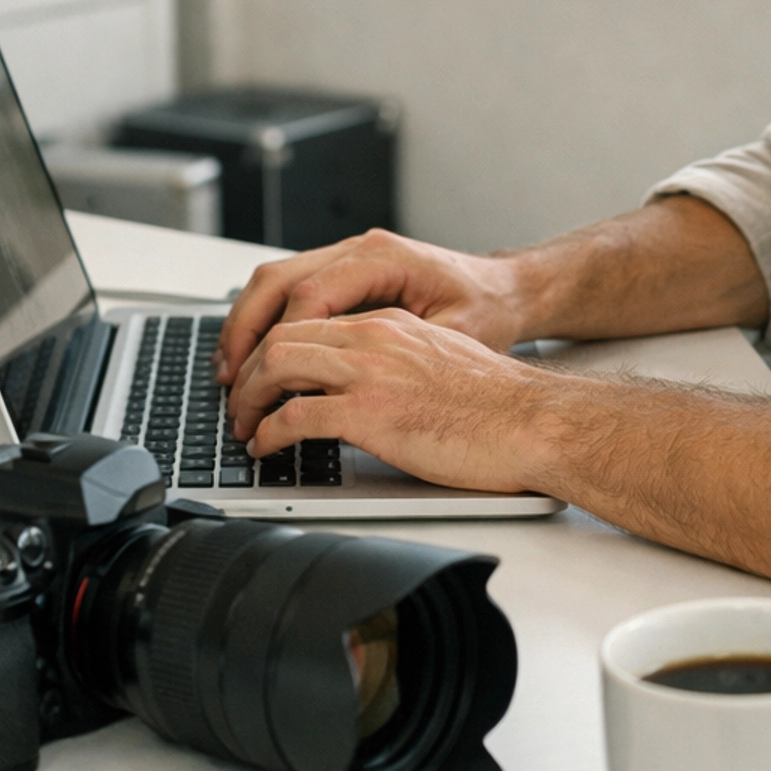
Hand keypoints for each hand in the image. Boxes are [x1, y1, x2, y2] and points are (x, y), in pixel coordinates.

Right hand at [214, 230, 526, 386]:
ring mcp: (349, 255)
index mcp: (383, 258)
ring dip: (247, 323)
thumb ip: (400, 351)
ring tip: (230, 370)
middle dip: (246, 330)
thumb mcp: (454, 335)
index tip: (261, 382)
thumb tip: (349, 384)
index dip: (279, 341)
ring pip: (276, 279)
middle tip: (229, 380)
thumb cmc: (487, 310)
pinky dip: (265, 318)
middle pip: (278, 279)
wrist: (508, 289)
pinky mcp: (346, 271)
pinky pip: (290, 286)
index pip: (310, 295)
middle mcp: (359, 249)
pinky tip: (254, 353)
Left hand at [225, 307, 550, 491]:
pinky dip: (268, 435)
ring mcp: (370, 373)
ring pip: (278, 366)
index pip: (310, 321)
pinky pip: (295, 418)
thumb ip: (398, 362)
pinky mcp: (370, 414)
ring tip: (242, 426)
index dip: (273, 348)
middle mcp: (374, 338)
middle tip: (238, 402)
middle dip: (248, 371)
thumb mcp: (441, 360)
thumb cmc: (498, 404)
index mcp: (391, 323)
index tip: (261, 374)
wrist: (532, 421)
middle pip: (282, 336)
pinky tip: (265, 449)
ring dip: (248, 399)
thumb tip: (365, 389)